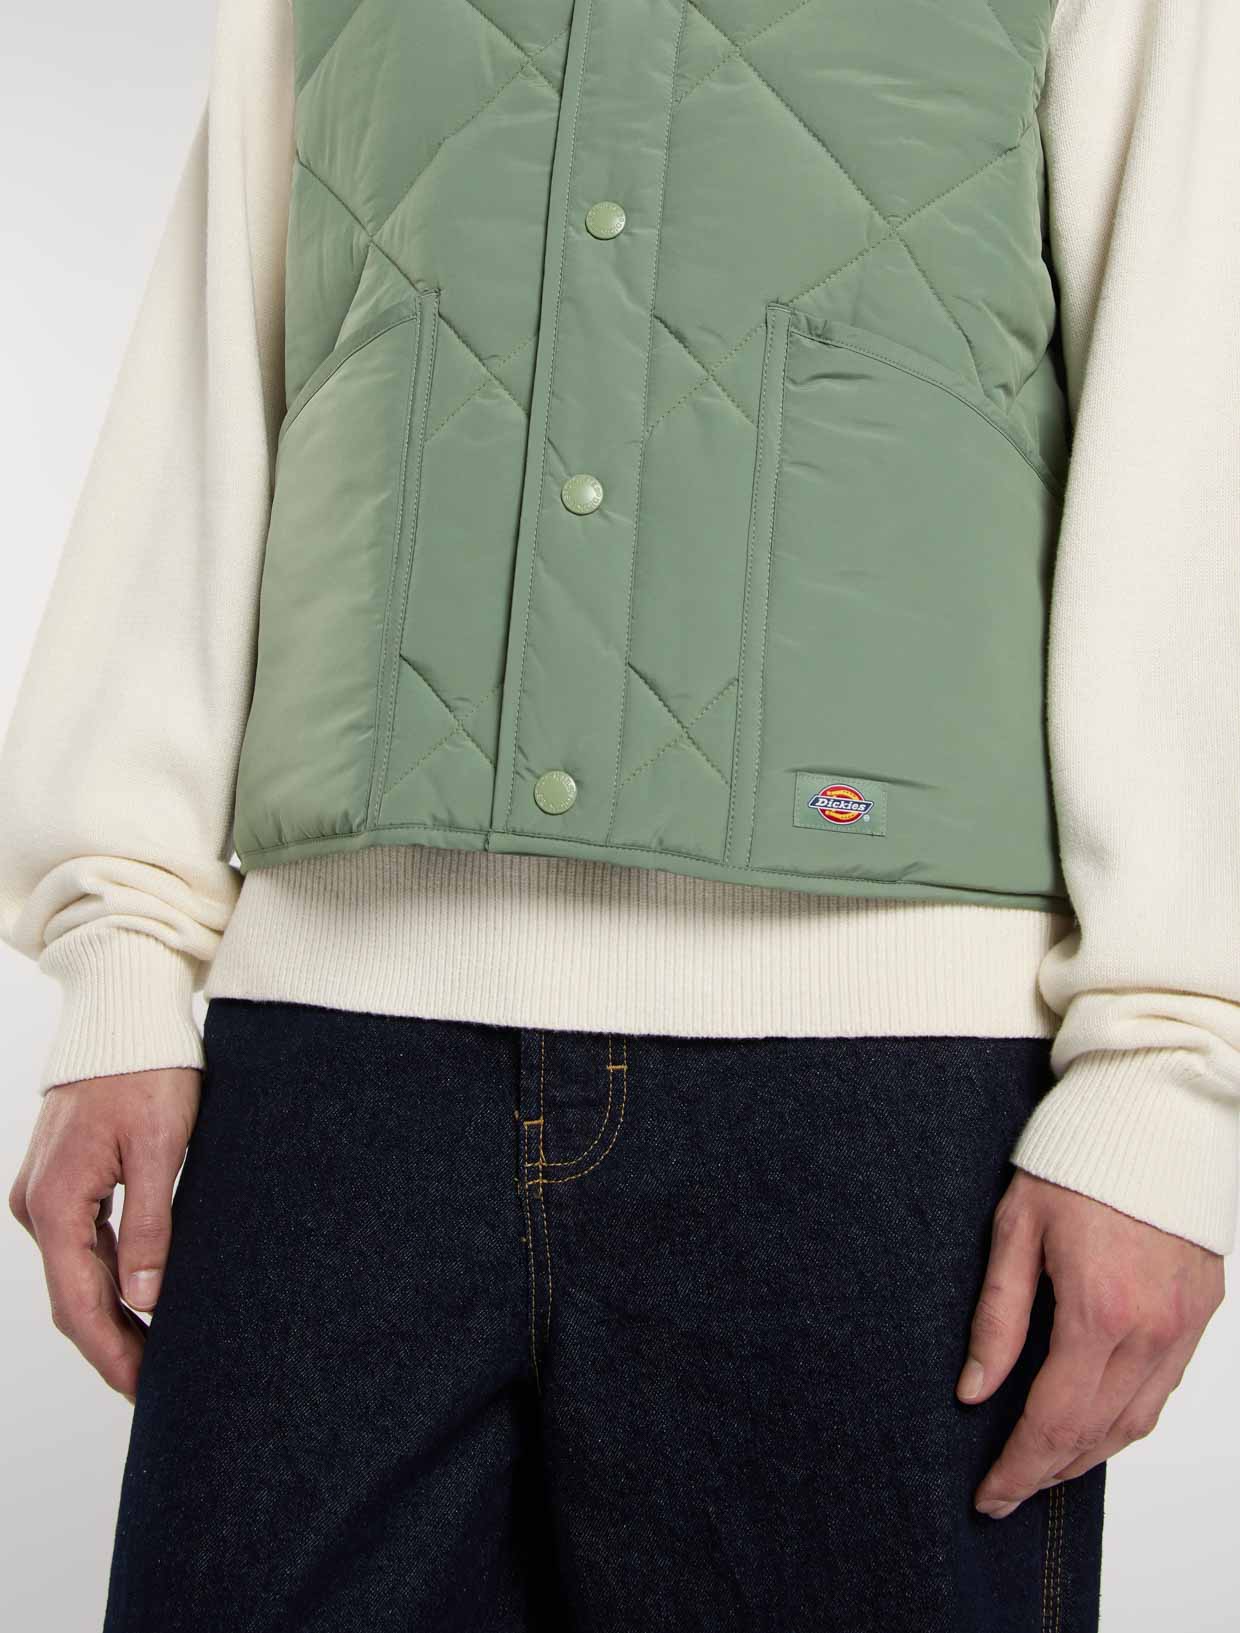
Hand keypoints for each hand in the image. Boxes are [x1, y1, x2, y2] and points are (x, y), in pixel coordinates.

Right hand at [8, 1067, 199, 1403]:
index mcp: (56, 1203)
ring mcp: (45, 1192)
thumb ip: (151, 1224)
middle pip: (72, 1296)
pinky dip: (108, 1278)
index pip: (79, 1304)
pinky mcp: (62, 1179)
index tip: (144, 1392)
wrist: (123, 1012)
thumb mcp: (161, 1147)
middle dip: (112, 1345)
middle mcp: (37, 1204)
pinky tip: (141, 1299)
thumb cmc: (149, 1070)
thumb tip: (143, 1301)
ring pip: (76, 1273)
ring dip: (111, 1315)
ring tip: (157, 1352)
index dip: (112, 1355)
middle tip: (158, 1387)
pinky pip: (81, 1244)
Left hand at [958, 1170, 1224, 1517]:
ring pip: (1137, 1421)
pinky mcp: (1204, 1311)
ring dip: (1089, 1454)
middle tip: (1006, 1489)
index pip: (1055, 1421)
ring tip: (1042, 1464)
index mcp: (1099, 1310)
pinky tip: (1092, 1417)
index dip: (1019, 1468)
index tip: (988, 1495)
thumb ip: (997, 1316)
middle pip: (1098, 1434)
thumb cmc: (1074, 1157)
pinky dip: (1126, 1417)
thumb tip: (973, 1391)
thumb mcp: (1014, 1227)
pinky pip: (1164, 1388)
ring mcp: (1185, 1324)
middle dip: (1048, 1472)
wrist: (1153, 1110)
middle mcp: (1152, 1329)